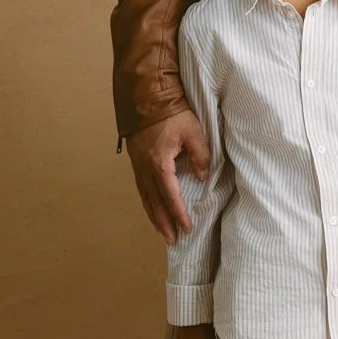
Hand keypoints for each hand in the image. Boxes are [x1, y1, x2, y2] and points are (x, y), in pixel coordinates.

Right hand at [126, 109, 209, 243]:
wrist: (146, 98)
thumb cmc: (172, 113)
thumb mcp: (193, 132)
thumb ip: (200, 156)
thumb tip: (201, 177)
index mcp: (159, 164)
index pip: (171, 196)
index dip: (179, 214)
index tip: (187, 228)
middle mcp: (145, 169)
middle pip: (154, 203)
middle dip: (164, 223)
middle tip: (173, 241)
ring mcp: (138, 166)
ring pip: (145, 198)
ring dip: (154, 217)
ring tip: (163, 233)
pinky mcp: (136, 161)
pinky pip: (141, 188)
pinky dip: (148, 203)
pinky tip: (153, 209)